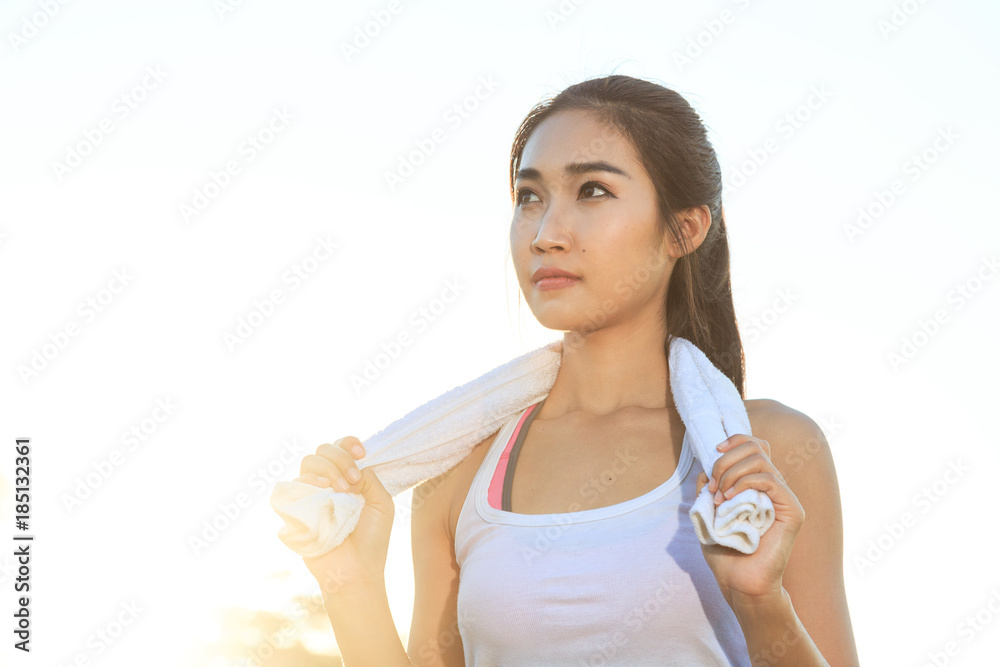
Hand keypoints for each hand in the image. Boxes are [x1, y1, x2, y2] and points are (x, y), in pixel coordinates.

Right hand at [294, 437, 394, 599]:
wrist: (357, 571)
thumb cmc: (372, 539)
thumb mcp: (382, 503)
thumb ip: (370, 478)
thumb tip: (352, 466)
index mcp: (347, 478)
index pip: (341, 447)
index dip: (348, 444)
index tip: (361, 452)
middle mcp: (327, 483)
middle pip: (323, 450)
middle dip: (340, 457)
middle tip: (353, 479)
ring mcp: (310, 495)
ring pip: (308, 462)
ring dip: (328, 468)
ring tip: (343, 489)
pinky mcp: (296, 510)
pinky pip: (294, 485)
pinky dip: (309, 481)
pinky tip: (324, 490)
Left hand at [694, 434, 803, 607]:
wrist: (738, 583)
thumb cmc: (725, 552)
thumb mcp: (707, 513)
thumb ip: (708, 489)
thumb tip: (705, 467)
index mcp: (757, 485)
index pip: (754, 446)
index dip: (734, 441)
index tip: (713, 452)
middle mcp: (774, 488)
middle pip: (755, 447)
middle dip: (725, 459)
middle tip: (713, 484)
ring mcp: (784, 499)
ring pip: (760, 460)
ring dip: (731, 473)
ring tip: (719, 497)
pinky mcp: (792, 511)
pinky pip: (770, 480)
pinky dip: (744, 483)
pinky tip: (730, 500)